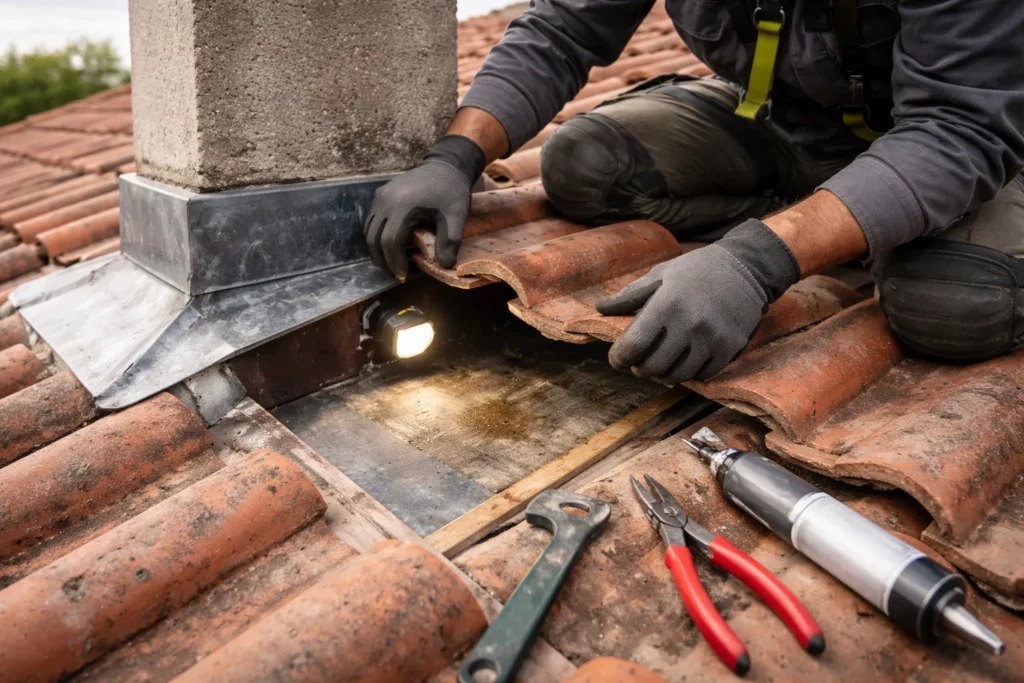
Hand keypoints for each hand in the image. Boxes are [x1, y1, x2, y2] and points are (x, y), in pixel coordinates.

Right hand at [364, 135, 484, 279]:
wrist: (445, 165)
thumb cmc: (451, 191)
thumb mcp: (456, 216)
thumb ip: (450, 241)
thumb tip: (445, 266)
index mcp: (402, 206)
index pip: (389, 241)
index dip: (394, 262)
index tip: (403, 275)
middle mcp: (385, 201)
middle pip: (374, 238)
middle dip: (383, 260)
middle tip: (394, 274)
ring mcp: (380, 196)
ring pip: (369, 230)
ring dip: (376, 249)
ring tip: (390, 263)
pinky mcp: (380, 194)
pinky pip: (371, 219)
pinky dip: (376, 235)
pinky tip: (389, 245)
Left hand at [596, 219, 800, 382]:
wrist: (746, 268)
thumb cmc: (697, 269)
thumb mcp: (660, 275)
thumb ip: (629, 295)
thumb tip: (600, 308)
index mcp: (668, 304)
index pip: (635, 345)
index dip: (619, 357)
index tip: (616, 358)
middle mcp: (690, 324)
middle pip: (653, 366)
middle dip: (637, 368)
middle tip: (635, 363)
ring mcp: (711, 339)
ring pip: (676, 375)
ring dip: (660, 374)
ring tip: (656, 364)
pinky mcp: (728, 349)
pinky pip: (701, 375)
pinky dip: (686, 372)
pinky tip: (681, 361)